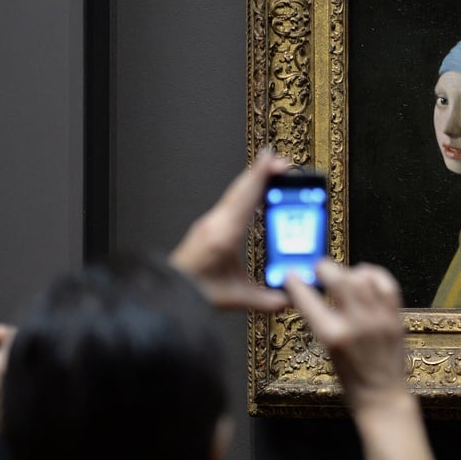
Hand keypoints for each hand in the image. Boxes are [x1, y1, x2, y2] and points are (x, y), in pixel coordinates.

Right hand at [0, 325, 13, 459]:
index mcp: (6, 365)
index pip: (17, 336)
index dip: (5, 332)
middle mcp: (20, 376)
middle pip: (20, 353)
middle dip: (6, 350)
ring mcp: (24, 392)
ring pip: (21, 370)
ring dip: (8, 367)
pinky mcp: (24, 406)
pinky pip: (21, 387)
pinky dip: (10, 384)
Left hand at [170, 149, 291, 311]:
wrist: (168, 292)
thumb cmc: (194, 293)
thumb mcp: (236, 298)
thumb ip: (267, 300)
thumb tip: (291, 297)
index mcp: (223, 235)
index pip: (246, 198)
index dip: (260, 176)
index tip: (273, 160)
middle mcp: (216, 222)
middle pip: (242, 188)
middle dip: (263, 171)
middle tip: (284, 162)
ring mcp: (211, 221)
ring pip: (235, 191)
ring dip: (254, 178)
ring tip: (274, 170)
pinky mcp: (209, 224)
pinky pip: (231, 199)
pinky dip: (246, 189)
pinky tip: (256, 190)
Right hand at [284, 259, 406, 410]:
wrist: (382, 397)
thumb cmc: (351, 380)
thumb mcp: (327, 350)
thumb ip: (321, 321)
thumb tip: (312, 294)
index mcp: (333, 337)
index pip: (308, 299)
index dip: (295, 283)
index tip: (291, 276)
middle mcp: (356, 325)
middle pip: (339, 278)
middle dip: (324, 268)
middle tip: (319, 269)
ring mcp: (379, 319)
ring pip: (363, 277)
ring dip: (349, 271)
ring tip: (344, 276)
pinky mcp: (395, 318)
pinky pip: (387, 284)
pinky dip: (374, 275)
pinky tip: (366, 279)